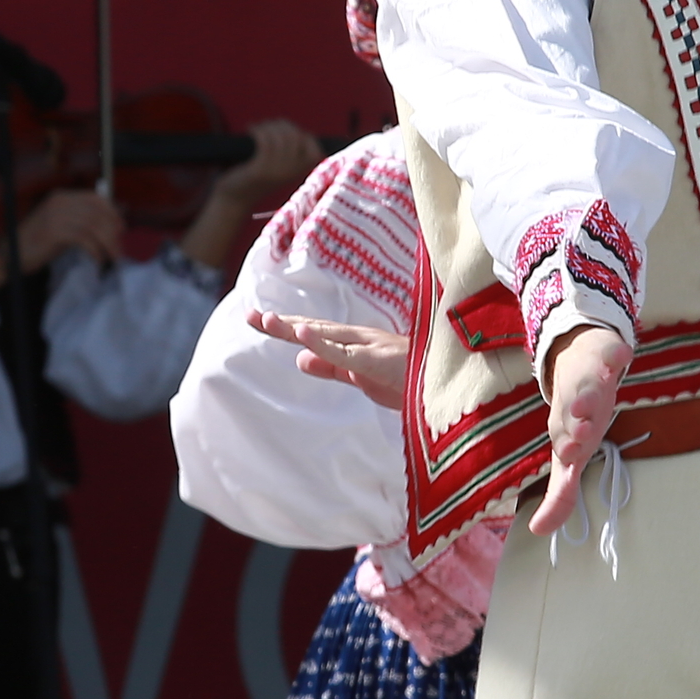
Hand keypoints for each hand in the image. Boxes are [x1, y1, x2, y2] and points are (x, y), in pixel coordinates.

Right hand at [0, 186, 125, 288]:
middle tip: (118, 248)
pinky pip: (84, 239)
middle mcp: (60, 202)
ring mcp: (56, 215)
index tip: (121, 229)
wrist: (9, 255)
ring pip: (94, 226)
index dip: (112, 212)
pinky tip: (97, 260)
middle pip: (97, 212)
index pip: (95, 198)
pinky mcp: (54, 232)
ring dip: (107, 243)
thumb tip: (111, 226)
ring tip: (112, 257)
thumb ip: (81, 221)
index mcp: (61, 197)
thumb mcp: (60, 226)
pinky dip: (95, 250)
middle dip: (112, 231)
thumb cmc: (36, 243)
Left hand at [186, 118, 329, 271]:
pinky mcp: (260, 171)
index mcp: (299, 173)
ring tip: (257, 129)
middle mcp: (291, 173)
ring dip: (267, 127)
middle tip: (266, 126)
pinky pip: (264, 141)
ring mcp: (276, 172)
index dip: (301, 134)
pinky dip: (257, 131)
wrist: (235, 199)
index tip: (284, 130)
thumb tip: (291, 128)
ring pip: (279, 137)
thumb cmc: (255, 178)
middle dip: (281, 125)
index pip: (314, 149)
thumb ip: (289, 153)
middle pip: (295, 137)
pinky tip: (250, 130)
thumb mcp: (278, 168)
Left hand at [249, 306, 408, 410]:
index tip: (257, 318)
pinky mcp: (377, 361)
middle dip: (282, 323)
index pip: (315, 333)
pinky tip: (302, 336)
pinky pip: (346, 352)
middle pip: (314, 328)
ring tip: (267, 320)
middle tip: (250, 315)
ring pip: (326, 335)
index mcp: (355, 344)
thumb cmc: (412, 379)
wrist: (450, 383)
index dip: (286, 327)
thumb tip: (300, 359)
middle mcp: (359, 339)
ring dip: (296, 327)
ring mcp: (369, 347)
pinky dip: (322, 343)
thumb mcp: (362, 376)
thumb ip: (332, 367)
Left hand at [527, 324, 630, 534]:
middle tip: (578, 431)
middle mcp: (573, 404)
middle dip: (575, 422)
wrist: (578, 361)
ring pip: (588, 385)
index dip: (567, 445)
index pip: (565, 438)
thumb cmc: (577, 420)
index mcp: (564, 428)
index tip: (567, 454)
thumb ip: (560, 495)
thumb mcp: (571, 457)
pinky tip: (621, 356)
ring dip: (588, 393)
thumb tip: (538, 532)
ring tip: (586, 401)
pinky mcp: (605, 357)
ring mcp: (589, 379)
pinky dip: (615, 355)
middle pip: (573, 413)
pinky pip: (611, 354)